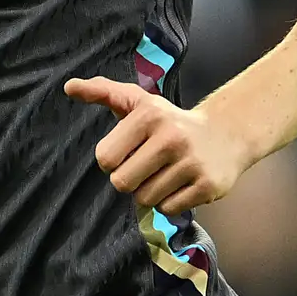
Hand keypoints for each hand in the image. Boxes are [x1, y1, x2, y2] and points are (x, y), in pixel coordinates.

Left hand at [63, 75, 256, 213]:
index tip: (128, 152)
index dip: (112, 161)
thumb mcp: (139, 101)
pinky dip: (169, 202)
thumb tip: (69, 86)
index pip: (105, 158)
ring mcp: (191, 163)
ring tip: (165, 174)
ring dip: (150, 192)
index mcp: (150, 115)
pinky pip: (168, 209)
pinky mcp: (207, 186)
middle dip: (130, 179)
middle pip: (123, 183)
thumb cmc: (171, 121)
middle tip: (146, 167)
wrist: (227, 133)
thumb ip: (102, 92)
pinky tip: (180, 184)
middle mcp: (171, 137)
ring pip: (145, 199)